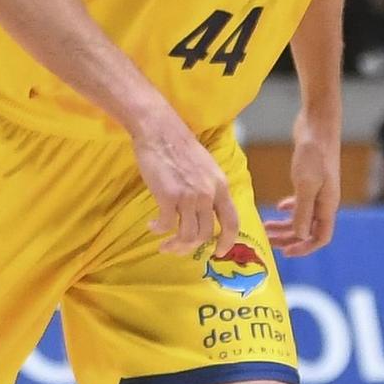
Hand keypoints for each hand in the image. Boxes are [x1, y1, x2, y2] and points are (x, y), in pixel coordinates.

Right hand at [128, 102, 238, 257]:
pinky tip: (151, 226)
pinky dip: (158, 230)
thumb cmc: (179, 146)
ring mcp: (189, 196)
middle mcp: (208, 194)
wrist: (160, 130)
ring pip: (187, 235)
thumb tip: (205, 212)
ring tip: (163, 245)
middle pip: (205, 234)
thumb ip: (209, 189)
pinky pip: (166, 225)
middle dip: (190, 248)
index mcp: (220, 186)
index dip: (227, 242)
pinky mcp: (168, 196)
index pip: (232, 222)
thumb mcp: (206, 168)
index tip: (218, 253)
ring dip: (174, 245)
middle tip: (177, 249)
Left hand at [266, 123, 339, 256]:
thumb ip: (303, 211)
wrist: (317, 125)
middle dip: (289, 238)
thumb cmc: (313, 154)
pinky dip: (290, 207)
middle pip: (309, 229)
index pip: (321, 237)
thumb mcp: (305, 184)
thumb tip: (301, 236)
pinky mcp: (311, 178)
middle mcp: (325, 201)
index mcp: (328, 205)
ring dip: (286, 224)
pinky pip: (302, 201)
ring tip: (266, 227)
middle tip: (267, 242)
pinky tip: (278, 207)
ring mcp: (319, 190)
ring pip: (303, 216)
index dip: (304, 247)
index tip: (285, 252)